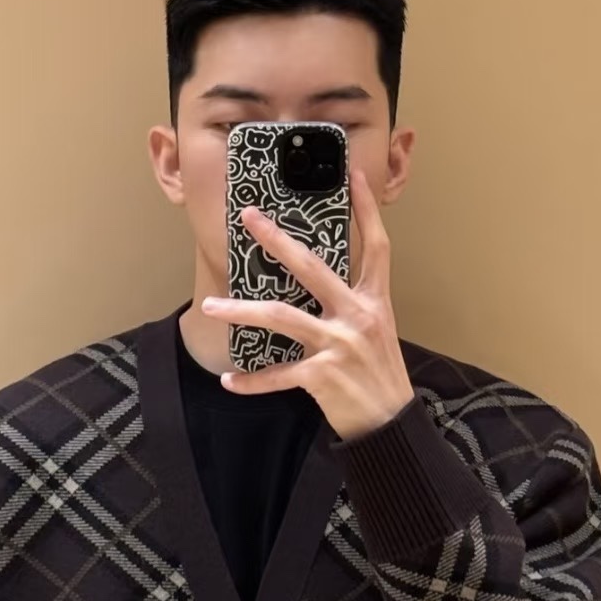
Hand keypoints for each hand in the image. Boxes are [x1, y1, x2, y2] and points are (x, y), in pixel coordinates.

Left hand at [200, 163, 413, 441]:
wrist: (390, 424)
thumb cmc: (379, 376)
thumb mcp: (376, 332)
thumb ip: (352, 306)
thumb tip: (317, 286)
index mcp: (374, 301)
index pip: (375, 246)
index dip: (366, 210)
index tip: (353, 176)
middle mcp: (357, 316)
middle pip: (312, 268)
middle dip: (277, 240)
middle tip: (249, 219)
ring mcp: (338, 345)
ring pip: (281, 317)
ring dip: (240, 311)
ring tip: (210, 308)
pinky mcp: (322, 376)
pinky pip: (277, 375)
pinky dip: (251, 382)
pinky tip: (229, 382)